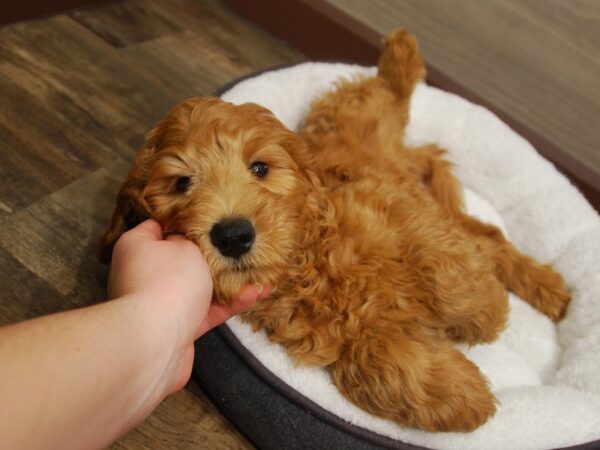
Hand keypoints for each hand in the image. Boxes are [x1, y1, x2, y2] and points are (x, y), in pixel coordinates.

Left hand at [108, 219, 269, 392]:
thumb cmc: (168, 282)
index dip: (185, 220)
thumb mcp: (186, 246)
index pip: (159, 227)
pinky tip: (256, 293)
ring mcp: (160, 303)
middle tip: (238, 246)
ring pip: (198, 287)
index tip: (210, 217)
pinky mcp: (177, 328)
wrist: (156, 342)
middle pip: (182, 259)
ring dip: (228, 282)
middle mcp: (144, 274)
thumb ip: (193, 240)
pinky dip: (229, 303)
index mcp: (137, 247)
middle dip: (212, 255)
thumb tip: (191, 241)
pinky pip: (206, 311)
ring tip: (258, 272)